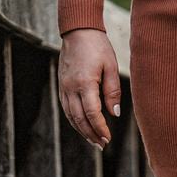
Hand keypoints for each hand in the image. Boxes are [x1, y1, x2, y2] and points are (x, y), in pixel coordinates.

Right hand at [58, 27, 124, 148]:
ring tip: (93, 140)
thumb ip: (113, 91)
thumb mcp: (111, 66)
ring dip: (81, 130)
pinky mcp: (61, 84)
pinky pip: (66, 107)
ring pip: (70, 115)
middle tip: (101, 145)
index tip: (108, 138)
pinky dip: (74, 119)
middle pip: (79, 118)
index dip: (100, 128)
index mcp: (85, 83)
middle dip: (90, 134)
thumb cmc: (98, 46)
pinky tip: (82, 125)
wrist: (78, 30)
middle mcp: (70, 87)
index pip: (92, 113)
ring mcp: (63, 86)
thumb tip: (114, 113)